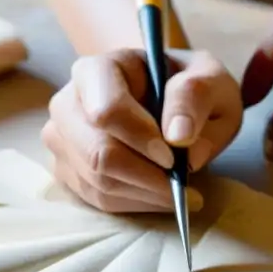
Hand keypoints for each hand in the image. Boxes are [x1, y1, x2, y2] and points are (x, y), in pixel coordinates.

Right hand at [43, 49, 241, 212]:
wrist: (170, 98)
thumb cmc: (188, 87)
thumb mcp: (209, 80)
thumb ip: (195, 97)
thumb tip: (178, 137)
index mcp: (98, 69)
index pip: (106, 110)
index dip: (139, 138)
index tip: (174, 156)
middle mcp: (69, 102)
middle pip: (97, 153)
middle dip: (145, 175)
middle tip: (183, 183)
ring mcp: (63, 138)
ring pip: (97, 181)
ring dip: (145, 193)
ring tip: (181, 191)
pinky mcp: (68, 169)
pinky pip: (97, 197)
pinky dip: (135, 202)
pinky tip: (161, 194)